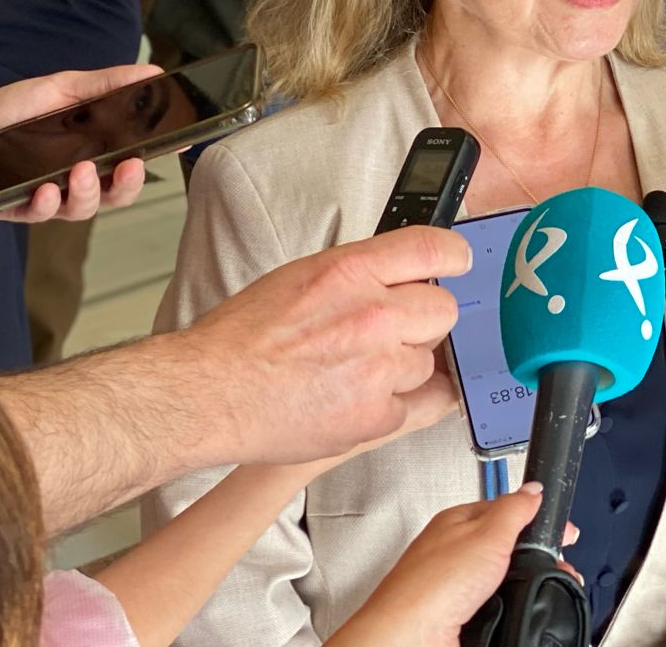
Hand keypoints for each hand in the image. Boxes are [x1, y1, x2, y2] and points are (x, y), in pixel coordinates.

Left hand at [0, 63, 162, 217]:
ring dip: (88, 192)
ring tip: (80, 172)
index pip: (136, 151)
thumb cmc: (6, 115)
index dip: (161, 150)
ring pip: (86, 207)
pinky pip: (43, 214)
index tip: (181, 140)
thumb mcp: (57, 88)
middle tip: (131, 165)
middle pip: (119, 191)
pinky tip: (43, 188)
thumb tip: (150, 72)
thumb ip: (102, 84)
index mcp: (93, 145)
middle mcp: (79, 174)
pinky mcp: (23, 210)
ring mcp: (53, 195)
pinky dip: (46, 202)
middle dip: (131, 183)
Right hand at [174, 226, 466, 467]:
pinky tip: (374, 397)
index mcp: (350, 271)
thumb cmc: (242, 338)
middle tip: (393, 330)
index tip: (457, 263)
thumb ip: (360, 272)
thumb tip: (404, 272)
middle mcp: (371, 315)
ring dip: (407, 364)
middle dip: (423, 319)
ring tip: (360, 370)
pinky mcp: (375, 417)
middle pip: (442, 309)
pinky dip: (403, 402)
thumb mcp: (302, 276)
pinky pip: (424, 404)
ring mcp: (378, 369)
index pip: (434, 248)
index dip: (453, 255)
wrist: (207, 394)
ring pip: (430, 359)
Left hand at [329, 484, 579, 646]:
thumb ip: (514, 508)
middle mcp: (456, 553)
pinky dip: (509, 609)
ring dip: (523, 586)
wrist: (411, 638)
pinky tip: (510, 610)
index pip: (506, 510)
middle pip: (507, 548)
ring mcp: (458, 587)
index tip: (561, 532)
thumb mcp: (487, 534)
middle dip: (535, 557)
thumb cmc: (431, 585)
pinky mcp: (461, 616)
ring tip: (538, 590)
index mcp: (459, 523)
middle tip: (555, 565)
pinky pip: (496, 606)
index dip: (536, 518)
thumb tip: (533, 489)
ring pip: (503, 580)